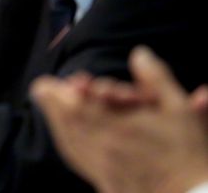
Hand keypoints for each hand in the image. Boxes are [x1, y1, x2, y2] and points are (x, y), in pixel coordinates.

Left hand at [32, 47, 207, 192]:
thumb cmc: (187, 153)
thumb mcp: (178, 110)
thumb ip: (155, 79)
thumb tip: (140, 54)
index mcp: (118, 129)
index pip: (73, 108)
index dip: (58, 93)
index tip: (54, 83)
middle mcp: (103, 150)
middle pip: (64, 123)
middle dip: (53, 102)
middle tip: (46, 88)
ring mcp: (101, 170)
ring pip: (67, 141)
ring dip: (57, 120)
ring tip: (51, 104)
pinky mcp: (104, 184)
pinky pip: (77, 160)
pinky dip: (68, 140)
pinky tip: (66, 131)